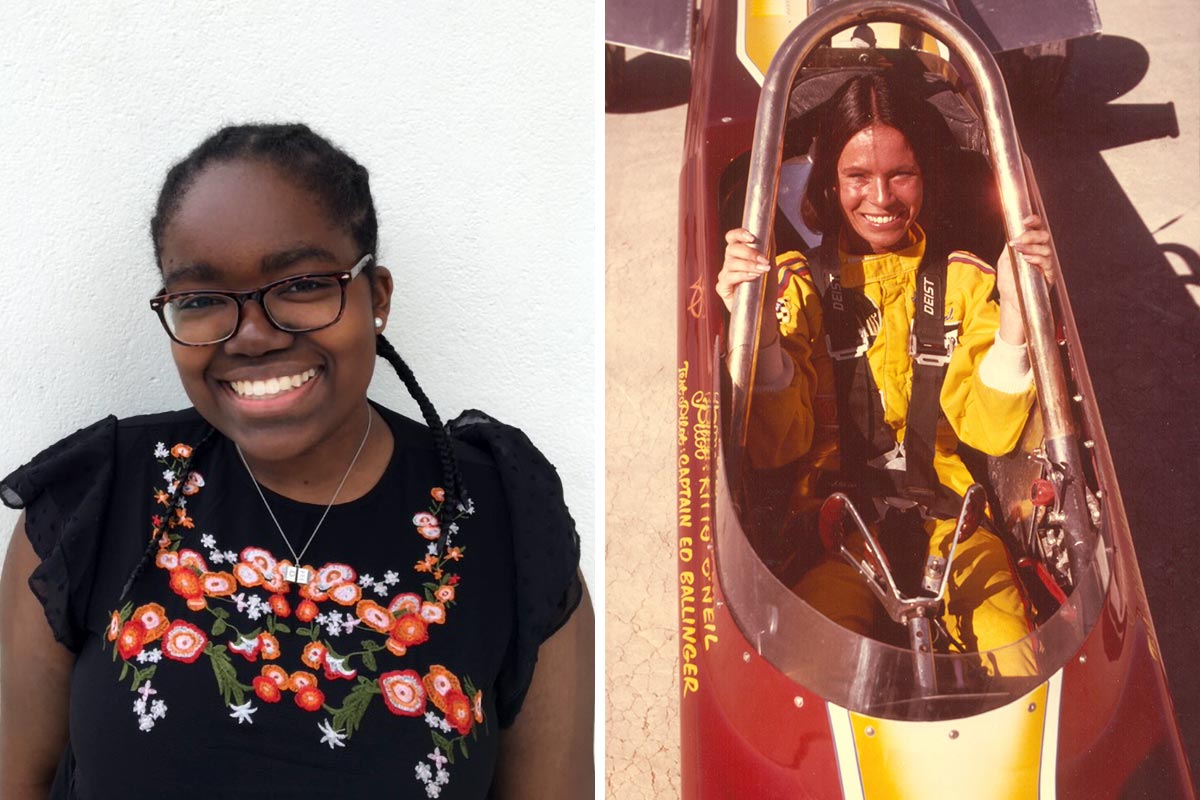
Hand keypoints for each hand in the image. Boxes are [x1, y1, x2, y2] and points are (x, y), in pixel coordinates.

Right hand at [716, 228, 771, 311]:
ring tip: (762, 270)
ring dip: (749, 265)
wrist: (764, 310)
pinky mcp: (722, 288)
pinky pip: (728, 277)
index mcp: (738, 254)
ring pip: (730, 263)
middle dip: (749, 252)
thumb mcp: (770, 264)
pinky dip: (742, 275)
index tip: (752, 237)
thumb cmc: (766, 287)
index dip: (739, 234)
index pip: (732, 238)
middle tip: (763, 259)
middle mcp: (729, 263)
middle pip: (731, 249)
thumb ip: (769, 247)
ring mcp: (724, 275)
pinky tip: (753, 277)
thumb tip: (770, 228)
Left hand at [996, 215, 1052, 344]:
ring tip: (1019, 250)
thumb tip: (1011, 233)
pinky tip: (1027, 259)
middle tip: (1019, 239)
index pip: (1037, 229)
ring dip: (1032, 247)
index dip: (1034, 222)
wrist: (1011, 299)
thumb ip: (1010, 247)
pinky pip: (1047, 263)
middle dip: (1032, 234)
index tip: (1025, 220)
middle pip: (1045, 236)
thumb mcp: (1005, 260)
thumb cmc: (1009, 280)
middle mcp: (1042, 252)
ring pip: (1047, 248)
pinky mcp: (1049, 275)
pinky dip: (1037, 258)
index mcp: (1032, 246)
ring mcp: (1047, 263)